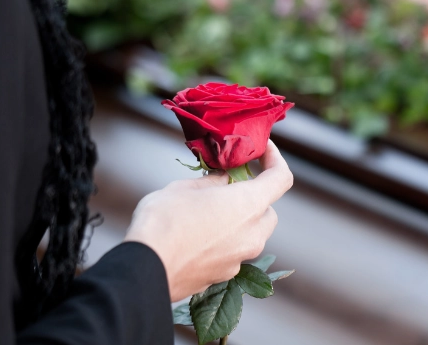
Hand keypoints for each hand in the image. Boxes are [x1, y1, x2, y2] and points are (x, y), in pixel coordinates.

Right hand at [124, 140, 292, 301]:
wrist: (146, 269)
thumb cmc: (163, 222)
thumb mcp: (185, 188)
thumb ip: (212, 182)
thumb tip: (223, 180)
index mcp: (248, 205)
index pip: (281, 178)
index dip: (275, 160)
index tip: (263, 150)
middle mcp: (252, 234)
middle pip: (268, 211)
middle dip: (253, 198)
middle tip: (228, 187)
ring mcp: (240, 259)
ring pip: (252, 234)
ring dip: (238, 221)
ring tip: (207, 213)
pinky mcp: (225, 276)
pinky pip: (233, 253)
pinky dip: (224, 242)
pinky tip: (197, 238)